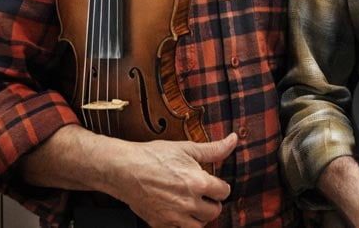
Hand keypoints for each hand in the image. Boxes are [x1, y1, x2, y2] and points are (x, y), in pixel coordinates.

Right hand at [108, 133, 238, 227]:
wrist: (124, 169)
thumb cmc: (153, 156)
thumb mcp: (186, 148)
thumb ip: (214, 149)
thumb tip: (234, 140)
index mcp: (198, 182)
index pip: (224, 192)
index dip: (220, 186)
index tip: (214, 184)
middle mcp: (188, 202)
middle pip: (215, 211)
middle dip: (212, 202)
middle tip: (204, 195)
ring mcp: (174, 216)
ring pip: (200, 225)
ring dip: (200, 216)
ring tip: (193, 204)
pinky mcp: (160, 224)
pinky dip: (182, 224)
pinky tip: (178, 212)